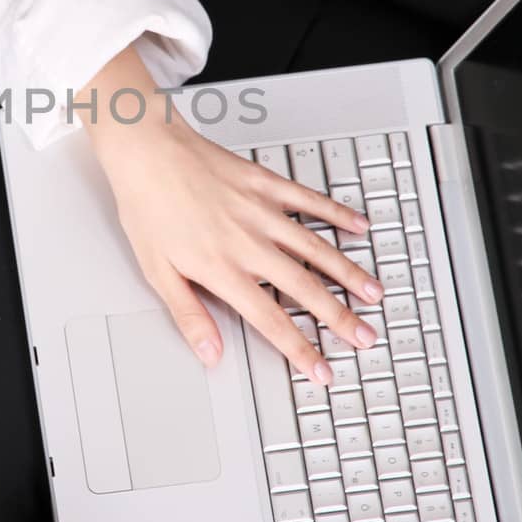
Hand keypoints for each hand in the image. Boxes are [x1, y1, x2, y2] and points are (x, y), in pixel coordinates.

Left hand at [74, 46, 382, 383]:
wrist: (146, 151)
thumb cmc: (147, 207)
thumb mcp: (156, 272)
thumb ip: (189, 315)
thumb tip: (210, 353)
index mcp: (222, 268)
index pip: (270, 320)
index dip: (300, 349)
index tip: (322, 370)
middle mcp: (248, 242)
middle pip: (305, 288)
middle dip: (340, 318)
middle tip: (366, 337)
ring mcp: (261, 211)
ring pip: (316, 248)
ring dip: (349, 273)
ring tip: (375, 293)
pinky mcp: (265, 183)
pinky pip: (309, 200)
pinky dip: (337, 213)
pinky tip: (359, 226)